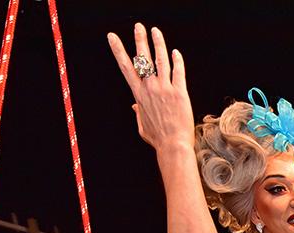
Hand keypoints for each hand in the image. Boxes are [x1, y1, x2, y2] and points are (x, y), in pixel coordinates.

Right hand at [107, 24, 193, 153]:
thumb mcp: (142, 126)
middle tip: (139, 27)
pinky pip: (178, 71)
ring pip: (161, 60)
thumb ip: (138, 113)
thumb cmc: (158, 138)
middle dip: (140, 39)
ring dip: (158, 43)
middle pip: (143, 58)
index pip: (125, 67)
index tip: (113, 37)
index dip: (118, 50)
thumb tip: (134, 106)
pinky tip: (175, 52)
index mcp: (138, 94)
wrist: (173, 145)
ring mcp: (165, 89)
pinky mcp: (180, 92)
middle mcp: (150, 88)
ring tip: (156, 32)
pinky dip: (177, 60)